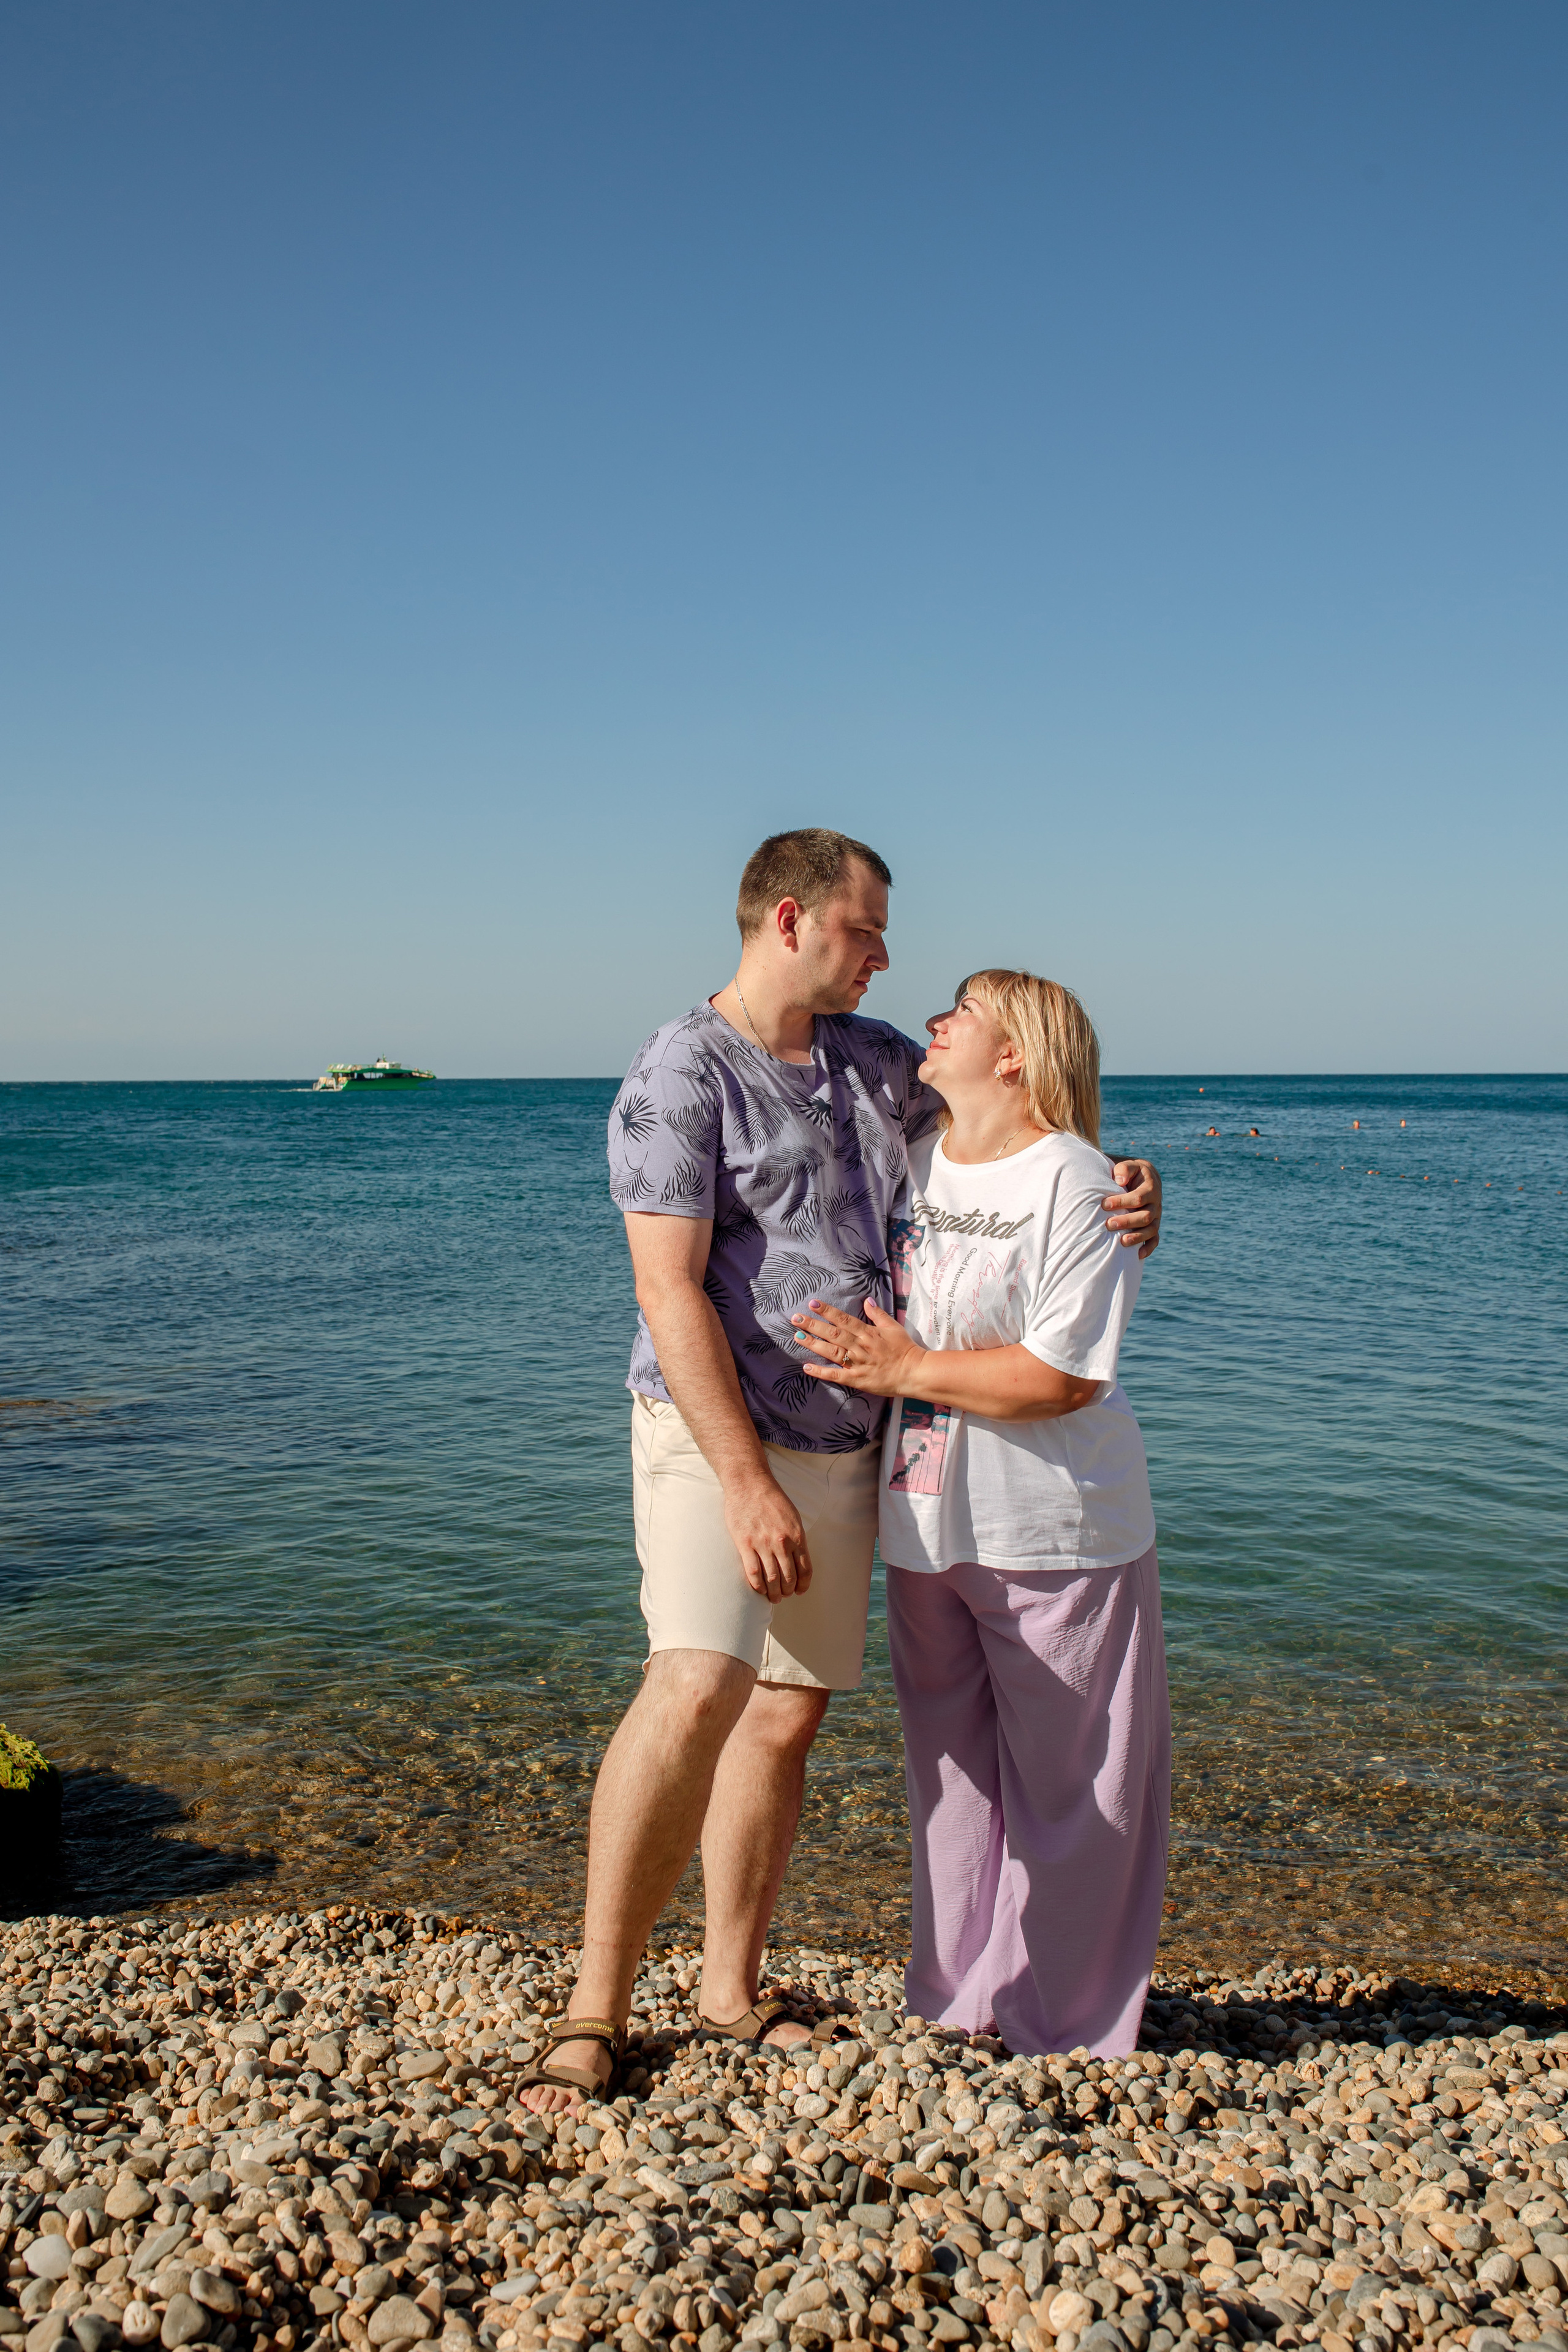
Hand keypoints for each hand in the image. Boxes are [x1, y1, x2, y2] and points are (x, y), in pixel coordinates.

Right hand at [724, 1472, 812, 1600]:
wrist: (749, 1485)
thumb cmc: (772, 1500)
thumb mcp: (793, 1517)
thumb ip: (796, 1538)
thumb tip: (798, 1559)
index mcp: (796, 1536)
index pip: (805, 1569)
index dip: (803, 1585)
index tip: (800, 1591)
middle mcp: (782, 1543)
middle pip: (788, 1578)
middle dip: (788, 1592)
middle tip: (785, 1596)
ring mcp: (763, 1544)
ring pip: (771, 1579)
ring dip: (774, 1593)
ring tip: (773, 1598)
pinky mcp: (745, 1544)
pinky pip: (753, 1573)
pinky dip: (758, 1586)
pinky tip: (759, 1590)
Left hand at [792, 1298, 926, 1398]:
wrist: (914, 1373)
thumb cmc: (905, 1349)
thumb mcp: (893, 1327)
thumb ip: (878, 1314)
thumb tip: (867, 1300)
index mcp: (868, 1333)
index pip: (843, 1319)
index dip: (827, 1311)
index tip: (812, 1303)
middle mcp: (860, 1347)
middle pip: (833, 1334)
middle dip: (813, 1325)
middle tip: (795, 1318)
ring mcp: (857, 1364)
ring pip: (831, 1352)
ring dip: (813, 1344)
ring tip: (797, 1336)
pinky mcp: (857, 1379)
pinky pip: (836, 1375)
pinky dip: (821, 1371)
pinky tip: (807, 1367)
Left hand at [1104, 1157, 1161, 1257]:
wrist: (1143, 1178)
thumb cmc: (1130, 1172)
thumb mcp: (1128, 1166)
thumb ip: (1124, 1169)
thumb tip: (1119, 1180)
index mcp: (1151, 1188)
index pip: (1139, 1198)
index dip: (1122, 1202)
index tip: (1104, 1205)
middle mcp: (1156, 1203)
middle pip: (1146, 1216)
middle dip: (1127, 1221)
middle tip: (1109, 1224)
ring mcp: (1156, 1216)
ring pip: (1151, 1230)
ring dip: (1137, 1237)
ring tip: (1122, 1242)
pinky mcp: (1154, 1226)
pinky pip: (1155, 1239)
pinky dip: (1148, 1248)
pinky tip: (1138, 1255)